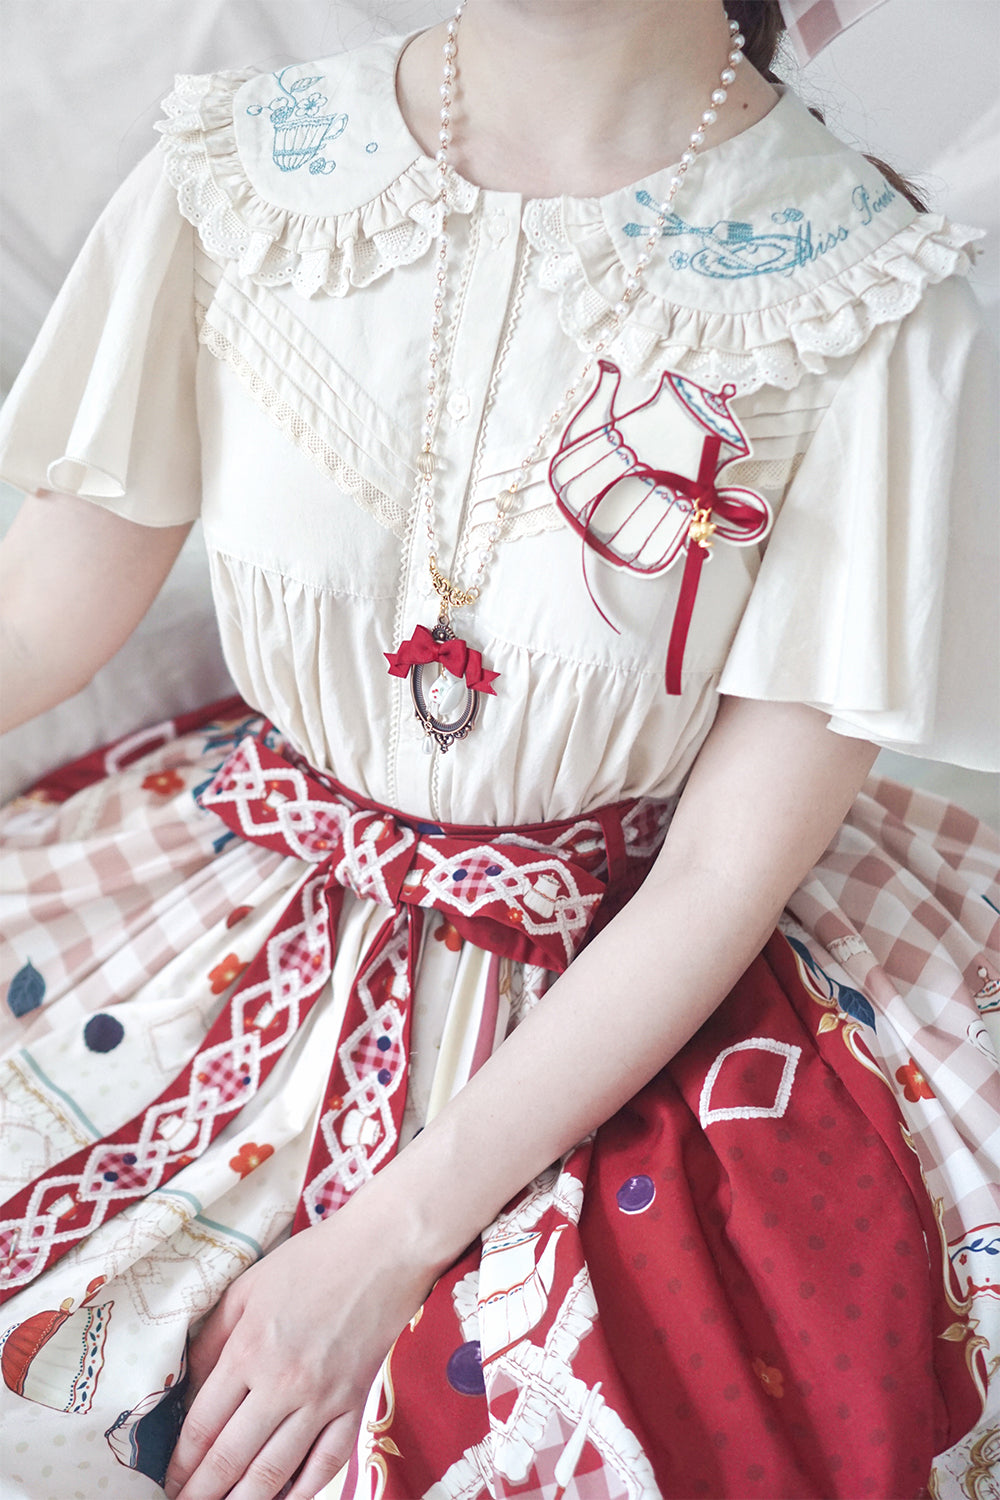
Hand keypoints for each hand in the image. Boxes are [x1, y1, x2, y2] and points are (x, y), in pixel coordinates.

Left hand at [163, 1188, 438, 1499]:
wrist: (382, 1250)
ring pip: (274, 1471)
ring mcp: (322, 1398)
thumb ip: (213, 1338)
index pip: (203, 1426)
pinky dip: (302, 1492)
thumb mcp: (247, 1287)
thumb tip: (189, 1386)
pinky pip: (326, 1462)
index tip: (169, 1482)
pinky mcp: (355, 1403)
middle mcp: (282, 1383)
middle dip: (202, 1493)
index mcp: (248, 1350)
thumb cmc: (312, 1261)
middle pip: (232, 1458)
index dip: (182, 1463)